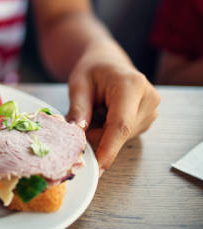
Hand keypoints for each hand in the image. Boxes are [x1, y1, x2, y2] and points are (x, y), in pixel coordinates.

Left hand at [66, 48, 159, 173]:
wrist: (107, 62)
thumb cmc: (92, 70)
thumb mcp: (78, 84)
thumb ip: (78, 109)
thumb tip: (76, 135)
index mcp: (131, 85)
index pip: (120, 124)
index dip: (108, 148)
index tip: (97, 166)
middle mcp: (148, 98)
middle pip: (121, 134)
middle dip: (96, 138)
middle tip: (77, 127)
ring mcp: (151, 110)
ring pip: (122, 138)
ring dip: (102, 134)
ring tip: (92, 113)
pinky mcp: (148, 120)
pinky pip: (125, 136)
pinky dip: (109, 133)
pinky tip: (102, 116)